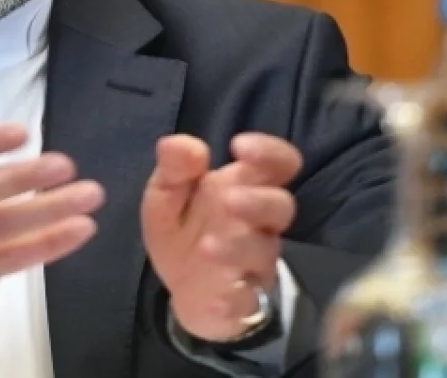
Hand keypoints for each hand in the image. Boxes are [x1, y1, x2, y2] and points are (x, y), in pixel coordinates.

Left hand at [141, 132, 301, 341]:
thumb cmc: (182, 227)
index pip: (278, 162)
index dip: (269, 151)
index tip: (238, 146)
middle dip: (258, 201)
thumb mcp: (165, 193)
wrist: (180, 286)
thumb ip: (174, 168)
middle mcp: (258, 223)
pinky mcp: (244, 299)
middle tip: (228, 200)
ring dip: (239, 248)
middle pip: (280, 206)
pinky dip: (235, 299)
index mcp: (243, 186)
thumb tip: (183, 145)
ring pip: (265, 252)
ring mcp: (254, 262)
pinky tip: (217, 297)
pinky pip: (250, 300)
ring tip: (207, 246)